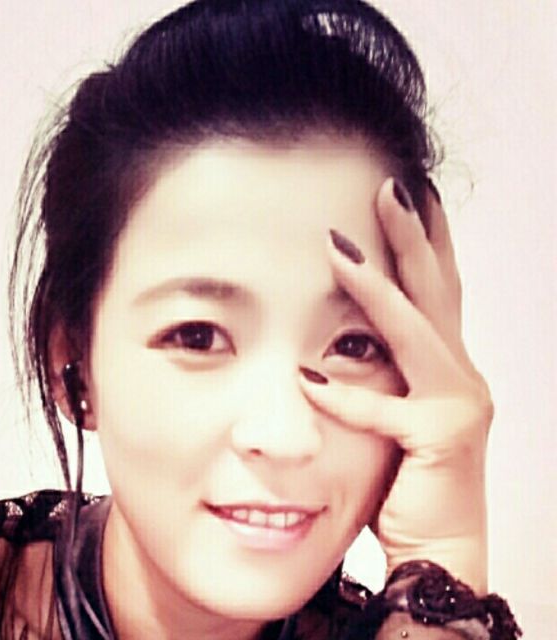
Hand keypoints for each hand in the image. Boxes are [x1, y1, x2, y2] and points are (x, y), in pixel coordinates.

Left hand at [298, 178, 490, 594]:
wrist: (438, 547)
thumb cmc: (412, 477)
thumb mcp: (400, 408)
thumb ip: (382, 370)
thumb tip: (341, 336)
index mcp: (447, 363)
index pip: (437, 286)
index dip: (428, 237)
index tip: (411, 190)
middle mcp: (460, 373)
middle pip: (433, 290)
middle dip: (411, 235)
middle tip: (389, 186)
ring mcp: (456, 404)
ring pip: (412, 332)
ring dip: (375, 289)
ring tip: (341, 249)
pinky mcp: (439, 443)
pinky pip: (383, 413)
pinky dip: (345, 395)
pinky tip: (307, 377)